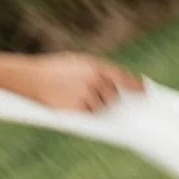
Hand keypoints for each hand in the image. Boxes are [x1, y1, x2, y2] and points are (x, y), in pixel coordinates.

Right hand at [21, 52, 144, 112]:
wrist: (34, 79)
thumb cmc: (55, 70)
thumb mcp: (79, 63)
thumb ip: (97, 71)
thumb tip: (113, 84)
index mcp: (96, 66)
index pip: (123, 77)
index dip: (135, 85)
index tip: (144, 90)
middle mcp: (95, 81)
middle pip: (113, 96)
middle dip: (109, 97)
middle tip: (99, 96)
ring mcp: (87, 96)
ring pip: (102, 107)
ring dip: (96, 105)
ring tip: (78, 96)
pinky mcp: (78, 110)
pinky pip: (89, 115)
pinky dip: (85, 112)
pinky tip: (73, 104)